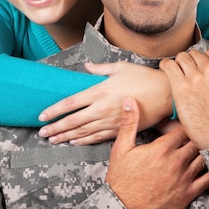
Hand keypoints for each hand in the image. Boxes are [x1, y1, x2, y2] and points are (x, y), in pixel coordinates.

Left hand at [38, 62, 170, 144]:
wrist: (166, 94)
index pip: (71, 103)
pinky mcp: (120, 129)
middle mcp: (102, 108)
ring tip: (53, 140)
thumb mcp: (121, 67)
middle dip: (55, 127)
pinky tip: (74, 142)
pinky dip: (84, 141)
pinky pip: (98, 137)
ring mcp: (111, 121)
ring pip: (83, 132)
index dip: (55, 110)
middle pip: (73, 121)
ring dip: (66, 136)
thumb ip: (101, 68)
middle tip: (42, 133)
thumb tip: (87, 66)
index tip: (42, 115)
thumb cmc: (144, 77)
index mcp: (100, 91)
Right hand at [106, 97, 208, 208]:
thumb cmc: (121, 180)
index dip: (189, 122)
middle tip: (204, 129)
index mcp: (162, 148)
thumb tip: (130, 101)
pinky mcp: (188, 194)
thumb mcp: (121, 148)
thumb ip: (128, 123)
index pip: (185, 128)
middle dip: (200, 134)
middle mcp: (176, 162)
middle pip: (198, 140)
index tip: (191, 118)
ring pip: (206, 157)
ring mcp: (184, 178)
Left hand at [159, 48, 208, 149]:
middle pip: (194, 55)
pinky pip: (168, 66)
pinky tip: (168, 71)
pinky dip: (166, 66)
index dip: (205, 62)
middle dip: (191, 62)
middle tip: (189, 74)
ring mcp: (195, 78)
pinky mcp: (181, 88)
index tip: (201, 71)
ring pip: (181, 57)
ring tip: (178, 73)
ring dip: (179, 63)